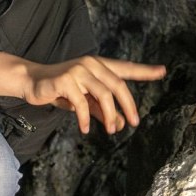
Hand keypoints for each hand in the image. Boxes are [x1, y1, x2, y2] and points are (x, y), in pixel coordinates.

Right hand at [0, 53, 166, 133]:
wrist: (33, 83)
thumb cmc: (61, 91)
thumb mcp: (86, 101)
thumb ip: (103, 110)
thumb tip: (121, 123)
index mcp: (98, 66)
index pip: (126, 68)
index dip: (145, 71)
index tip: (163, 71)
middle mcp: (91, 64)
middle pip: (118, 85)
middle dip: (129, 106)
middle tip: (135, 123)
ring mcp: (78, 70)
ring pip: (103, 94)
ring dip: (110, 115)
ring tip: (111, 131)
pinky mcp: (66, 80)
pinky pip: (82, 103)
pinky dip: (85, 119)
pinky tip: (85, 129)